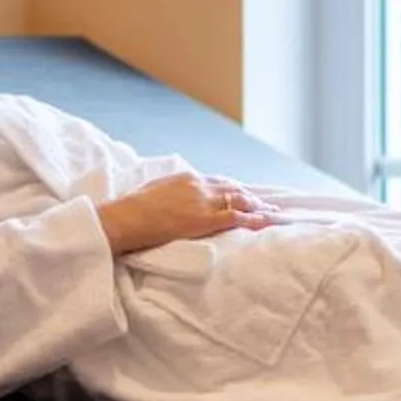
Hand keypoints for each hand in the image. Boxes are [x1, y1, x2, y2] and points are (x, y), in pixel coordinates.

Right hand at [97, 173, 281, 255]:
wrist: (126, 217)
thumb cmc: (134, 208)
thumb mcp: (155, 189)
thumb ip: (172, 190)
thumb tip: (176, 194)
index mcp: (187, 178)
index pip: (219, 182)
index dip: (234, 188)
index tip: (244, 193)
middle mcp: (200, 186)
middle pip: (233, 190)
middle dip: (252, 197)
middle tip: (268, 203)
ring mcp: (203, 202)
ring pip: (240, 201)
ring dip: (259, 207)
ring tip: (274, 213)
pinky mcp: (204, 220)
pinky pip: (236, 218)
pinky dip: (255, 219)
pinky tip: (268, 221)